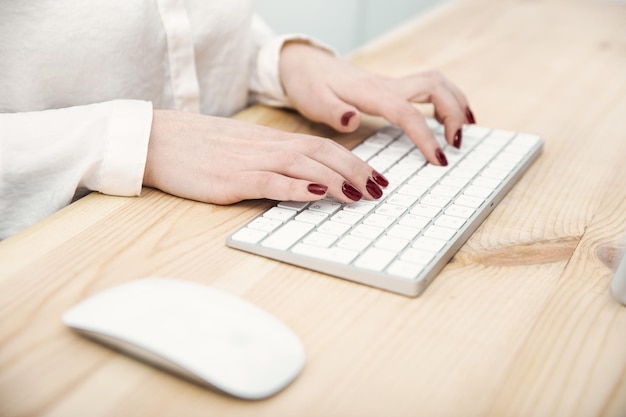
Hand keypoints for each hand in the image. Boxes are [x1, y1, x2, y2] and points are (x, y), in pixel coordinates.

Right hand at [142, 110, 388, 203]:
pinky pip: (269, 181)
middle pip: (322, 153)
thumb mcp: (242, 150)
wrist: (158, 140)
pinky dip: (296, 187)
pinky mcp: (230, 180)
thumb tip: (301, 179)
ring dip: (336, 179)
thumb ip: (271, 161)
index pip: (322, 146)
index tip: (375, 176)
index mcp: (271, 141)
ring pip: (303, 164)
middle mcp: (267, 147)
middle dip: (356, 170)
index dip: (353, 160)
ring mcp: (250, 162)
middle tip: (380, 189)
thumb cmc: (199, 148)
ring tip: (360, 194)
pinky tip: (317, 193)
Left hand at [279, 42, 475, 165]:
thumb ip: (334, 112)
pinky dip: (446, 100)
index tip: (438, 158)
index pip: (408, 113)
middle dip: (453, 113)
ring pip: (436, 84)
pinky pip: (428, 88)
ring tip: (466, 129)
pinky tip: (450, 117)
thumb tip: (352, 120)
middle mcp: (387, 85)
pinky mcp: (392, 88)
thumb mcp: (313, 101)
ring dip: (456, 103)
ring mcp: (392, 85)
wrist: (305, 64)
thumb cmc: (309, 84)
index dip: (426, 136)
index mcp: (371, 93)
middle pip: (434, 88)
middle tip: (457, 144)